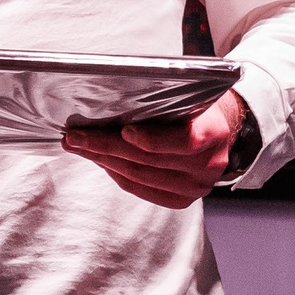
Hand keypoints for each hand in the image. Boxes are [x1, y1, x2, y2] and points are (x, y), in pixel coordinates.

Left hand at [63, 90, 248, 208]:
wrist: (218, 129)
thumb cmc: (194, 106)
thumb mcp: (188, 94)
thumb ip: (162, 98)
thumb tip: (109, 97)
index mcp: (214, 132)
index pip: (184, 140)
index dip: (152, 139)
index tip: (124, 131)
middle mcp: (209, 164)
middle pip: (149, 159)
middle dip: (106, 146)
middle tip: (75, 136)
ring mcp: (196, 186)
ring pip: (139, 175)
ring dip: (103, 160)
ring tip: (78, 146)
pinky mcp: (182, 199)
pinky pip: (140, 188)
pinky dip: (115, 174)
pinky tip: (99, 159)